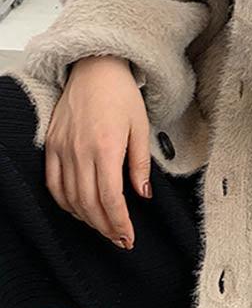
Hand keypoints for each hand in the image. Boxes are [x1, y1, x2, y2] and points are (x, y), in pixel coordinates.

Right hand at [44, 54, 151, 249]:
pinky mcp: (52, 146)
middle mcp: (80, 152)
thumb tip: (143, 195)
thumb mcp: (141, 127)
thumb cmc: (121, 94)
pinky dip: (65, 202)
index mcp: (106, 148)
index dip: (119, 222)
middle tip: (119, 239)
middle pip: (89, 203)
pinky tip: (79, 209)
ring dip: (87, 218)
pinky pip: (53, 183)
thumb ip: (140, 164)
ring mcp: (62, 150)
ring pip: (70, 198)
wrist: (95, 69)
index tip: (129, 237)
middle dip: (106, 227)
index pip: (110, 198)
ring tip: (104, 228)